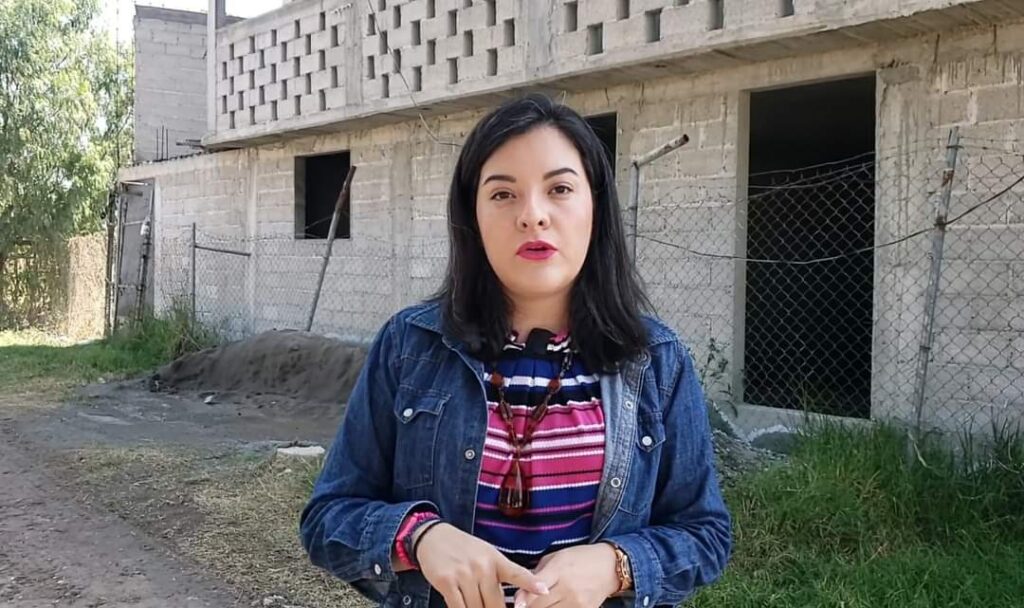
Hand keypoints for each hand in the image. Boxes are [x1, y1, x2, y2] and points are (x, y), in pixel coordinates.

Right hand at [416, 523, 549, 607]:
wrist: (434, 536)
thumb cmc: (464, 548)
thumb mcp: (487, 553)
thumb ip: (500, 573)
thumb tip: (513, 600)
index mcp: (495, 559)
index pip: (516, 573)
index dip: (531, 583)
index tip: (544, 591)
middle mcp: (481, 566)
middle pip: (495, 604)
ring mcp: (463, 574)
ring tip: (479, 606)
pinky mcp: (446, 582)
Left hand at [513, 544, 618, 607]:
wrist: (610, 567)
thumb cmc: (580, 558)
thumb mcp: (558, 557)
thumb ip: (539, 572)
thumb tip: (521, 590)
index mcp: (559, 569)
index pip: (537, 587)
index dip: (524, 598)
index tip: (516, 604)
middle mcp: (568, 587)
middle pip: (540, 605)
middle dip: (528, 607)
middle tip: (520, 606)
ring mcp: (577, 602)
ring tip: (538, 605)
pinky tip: (552, 606)